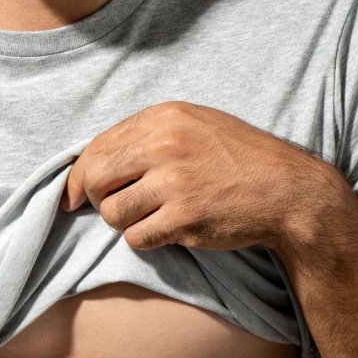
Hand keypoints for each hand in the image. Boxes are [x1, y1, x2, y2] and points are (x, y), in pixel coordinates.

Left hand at [60, 101, 333, 251]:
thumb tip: (91, 163)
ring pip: (112, 213)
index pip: (97, 147)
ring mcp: (174, 183)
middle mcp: (165, 146)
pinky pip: (137, 238)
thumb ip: (147, 137)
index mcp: (164, 118)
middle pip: (95, 180)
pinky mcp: (184, 218)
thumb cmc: (237, 159)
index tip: (71, 195)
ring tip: (153, 216)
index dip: (78, 176)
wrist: (285, 189)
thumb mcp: (194, 126)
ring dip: (126, 221)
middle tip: (110, 208)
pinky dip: (147, 239)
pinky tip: (170, 229)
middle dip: (95, 199)